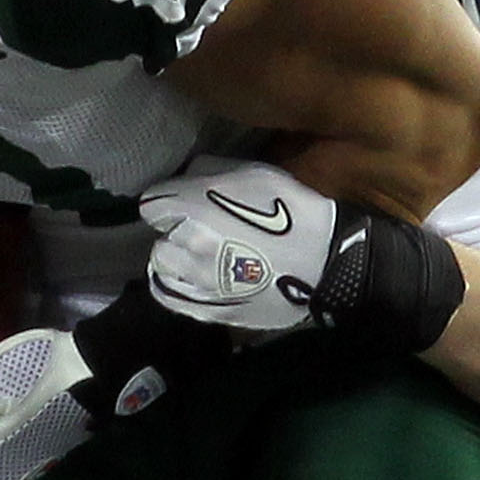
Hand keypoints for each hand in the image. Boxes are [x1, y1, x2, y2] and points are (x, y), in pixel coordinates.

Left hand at [139, 159, 338, 335]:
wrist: (327, 263)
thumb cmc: (293, 212)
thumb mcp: (255, 172)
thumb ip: (211, 170)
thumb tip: (188, 177)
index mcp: (194, 206)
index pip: (152, 203)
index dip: (170, 201)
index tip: (186, 203)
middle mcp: (187, 244)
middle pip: (159, 236)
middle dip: (176, 231)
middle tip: (201, 230)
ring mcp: (197, 281)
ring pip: (162, 267)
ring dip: (175, 260)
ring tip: (198, 258)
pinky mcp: (209, 309)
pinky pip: (172, 296)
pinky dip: (177, 285)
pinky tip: (193, 279)